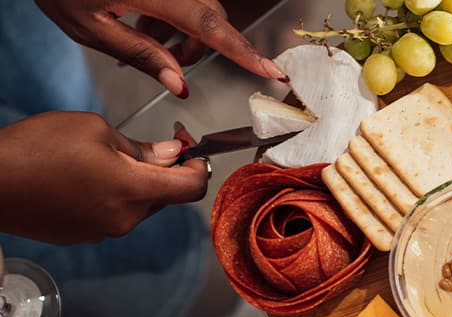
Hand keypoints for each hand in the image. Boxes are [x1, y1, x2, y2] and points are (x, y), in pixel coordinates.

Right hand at [0, 112, 208, 244]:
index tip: (191, 149)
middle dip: (167, 171)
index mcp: (134, 190)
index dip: (200, 166)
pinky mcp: (82, 237)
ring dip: (138, 184)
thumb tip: (170, 154)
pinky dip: (113, 197)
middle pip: (166, 197)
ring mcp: (103, 232)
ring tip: (108, 158)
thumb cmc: (36, 148)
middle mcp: (125, 219)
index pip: (193, 188)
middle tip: (155, 145)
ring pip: (139, 206)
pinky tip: (87, 177)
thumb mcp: (95, 130)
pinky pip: (114, 215)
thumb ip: (141, 147)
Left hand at [34, 0, 287, 96]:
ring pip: (199, 7)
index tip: (269, 70)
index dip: (243, 52)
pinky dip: (172, 16)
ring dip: (184, 32)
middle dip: (199, 47)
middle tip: (173, 66)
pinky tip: (144, 24)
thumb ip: (140, 54)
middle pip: (209, 16)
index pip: (210, 27)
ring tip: (147, 41)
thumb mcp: (91, 26)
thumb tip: (178, 82)